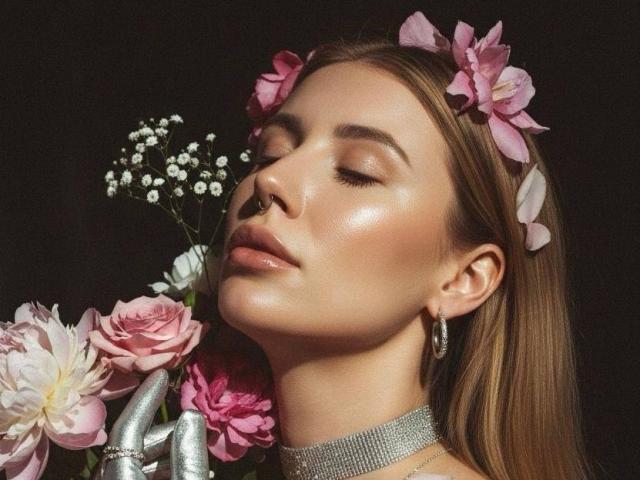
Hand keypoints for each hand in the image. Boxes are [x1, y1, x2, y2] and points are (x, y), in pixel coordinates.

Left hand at [93, 369, 210, 479]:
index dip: (145, 399)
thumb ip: (189, 458)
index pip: (127, 428)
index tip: (161, 375)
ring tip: (193, 449)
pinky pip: (131, 474)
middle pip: (130, 444)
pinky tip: (181, 470)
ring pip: (131, 460)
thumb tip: (192, 416)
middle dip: (164, 430)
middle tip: (194, 423)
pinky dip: (155, 469)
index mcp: (119, 478)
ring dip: (163, 450)